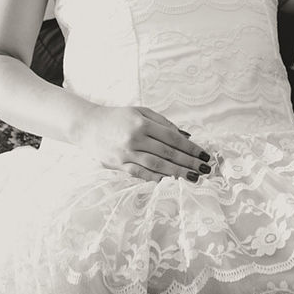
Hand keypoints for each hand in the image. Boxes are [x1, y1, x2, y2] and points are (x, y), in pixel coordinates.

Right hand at [75, 105, 210, 182]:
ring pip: (156, 166)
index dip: (190, 148)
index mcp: (142, 123)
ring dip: (177, 173)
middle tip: (205, 169)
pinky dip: (156, 179)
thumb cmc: (118, 118)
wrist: (88, 126)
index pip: (172, 138)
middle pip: (167, 153)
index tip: (204, 154)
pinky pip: (140, 174)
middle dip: (189, 162)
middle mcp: (135, 138)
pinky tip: (170, 182)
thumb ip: (163, 122)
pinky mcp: (118, 165)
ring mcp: (126, 153)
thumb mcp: (140, 112)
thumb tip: (186, 137)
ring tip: (193, 177)